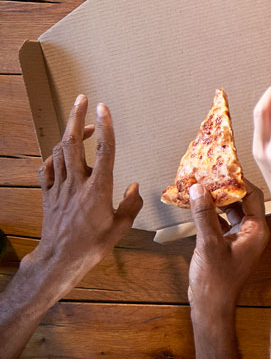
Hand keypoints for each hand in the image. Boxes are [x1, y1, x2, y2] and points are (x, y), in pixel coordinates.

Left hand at [31, 95, 141, 298]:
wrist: (60, 259)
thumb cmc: (93, 246)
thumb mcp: (120, 228)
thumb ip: (131, 204)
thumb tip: (134, 186)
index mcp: (98, 189)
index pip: (103, 150)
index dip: (104, 126)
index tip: (103, 107)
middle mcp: (77, 183)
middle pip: (73, 143)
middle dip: (75, 117)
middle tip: (80, 99)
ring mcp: (59, 187)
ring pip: (59, 152)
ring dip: (68, 134)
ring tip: (79, 125)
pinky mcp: (48, 195)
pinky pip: (47, 169)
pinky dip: (53, 156)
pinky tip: (60, 154)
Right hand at [187, 180, 268, 320]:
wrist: (211, 307)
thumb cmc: (216, 282)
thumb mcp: (208, 244)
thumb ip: (203, 214)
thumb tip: (197, 188)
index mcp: (257, 231)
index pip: (252, 195)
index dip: (236, 180)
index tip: (219, 168)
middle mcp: (252, 231)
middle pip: (241, 199)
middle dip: (223, 187)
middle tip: (206, 173)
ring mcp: (240, 237)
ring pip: (229, 208)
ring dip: (214, 198)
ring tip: (197, 184)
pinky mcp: (227, 242)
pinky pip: (220, 219)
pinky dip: (208, 211)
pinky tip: (194, 202)